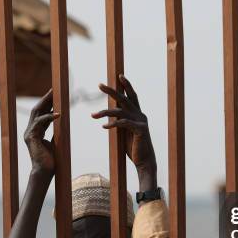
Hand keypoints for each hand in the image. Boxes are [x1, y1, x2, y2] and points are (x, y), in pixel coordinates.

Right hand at [24, 89, 58, 174]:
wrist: (45, 171)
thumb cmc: (51, 159)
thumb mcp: (55, 141)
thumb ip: (56, 131)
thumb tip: (61, 120)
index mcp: (36, 130)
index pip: (42, 113)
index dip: (48, 103)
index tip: (56, 94)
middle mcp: (30, 130)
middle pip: (37, 109)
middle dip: (46, 99)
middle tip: (54, 89)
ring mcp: (29, 133)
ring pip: (37, 113)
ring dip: (47, 103)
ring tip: (55, 95)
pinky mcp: (31, 137)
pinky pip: (40, 123)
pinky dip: (49, 117)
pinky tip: (59, 114)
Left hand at [92, 75, 156, 190]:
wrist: (144, 161)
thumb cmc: (134, 147)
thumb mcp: (125, 132)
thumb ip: (121, 121)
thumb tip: (110, 115)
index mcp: (138, 114)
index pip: (132, 96)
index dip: (126, 85)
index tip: (119, 76)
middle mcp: (140, 115)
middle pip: (125, 99)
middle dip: (112, 91)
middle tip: (100, 85)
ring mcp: (141, 122)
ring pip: (120, 111)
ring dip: (105, 112)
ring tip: (93, 114)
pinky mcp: (140, 130)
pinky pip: (123, 123)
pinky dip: (112, 124)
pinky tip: (103, 126)